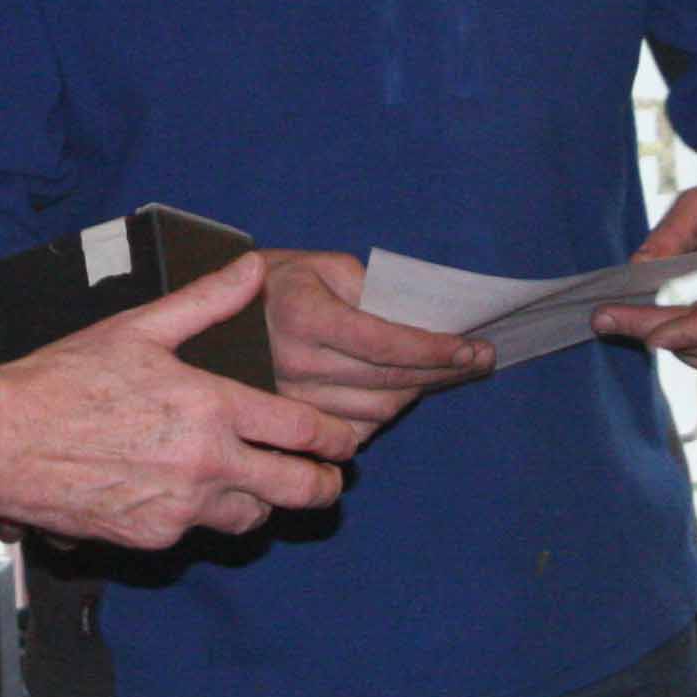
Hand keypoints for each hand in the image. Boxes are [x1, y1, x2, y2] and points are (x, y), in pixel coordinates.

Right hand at [0, 254, 354, 547]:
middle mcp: (207, 464)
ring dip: (262, 501)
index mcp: (212, 408)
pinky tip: (186, 489)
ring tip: (255, 482)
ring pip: (251, 517)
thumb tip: (251, 269)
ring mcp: (181, 508)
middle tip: (327, 479)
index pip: (304, 431)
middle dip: (323, 486)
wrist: (2, 441)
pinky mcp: (152, 538)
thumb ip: (206, 301)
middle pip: (298, 490)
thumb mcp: (139, 327)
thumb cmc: (64, 379)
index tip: (343, 441)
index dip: (336, 439)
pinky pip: (197, 532)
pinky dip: (203, 514)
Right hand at [262, 249, 488, 445]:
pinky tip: (400, 391)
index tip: (472, 347)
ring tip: (444, 372)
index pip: (385, 343)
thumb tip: (420, 321)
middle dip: (443, 371)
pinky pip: (356, 431)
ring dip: (418, 391)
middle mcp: (296, 365)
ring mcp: (292, 401)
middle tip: (479, 360)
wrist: (218, 319)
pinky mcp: (292, 424)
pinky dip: (386, 413)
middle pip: (388, 381)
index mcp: (304, 318)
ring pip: (378, 411)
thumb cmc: (278, 284)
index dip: (435, 348)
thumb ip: (370, 289)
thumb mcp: (321, 264)